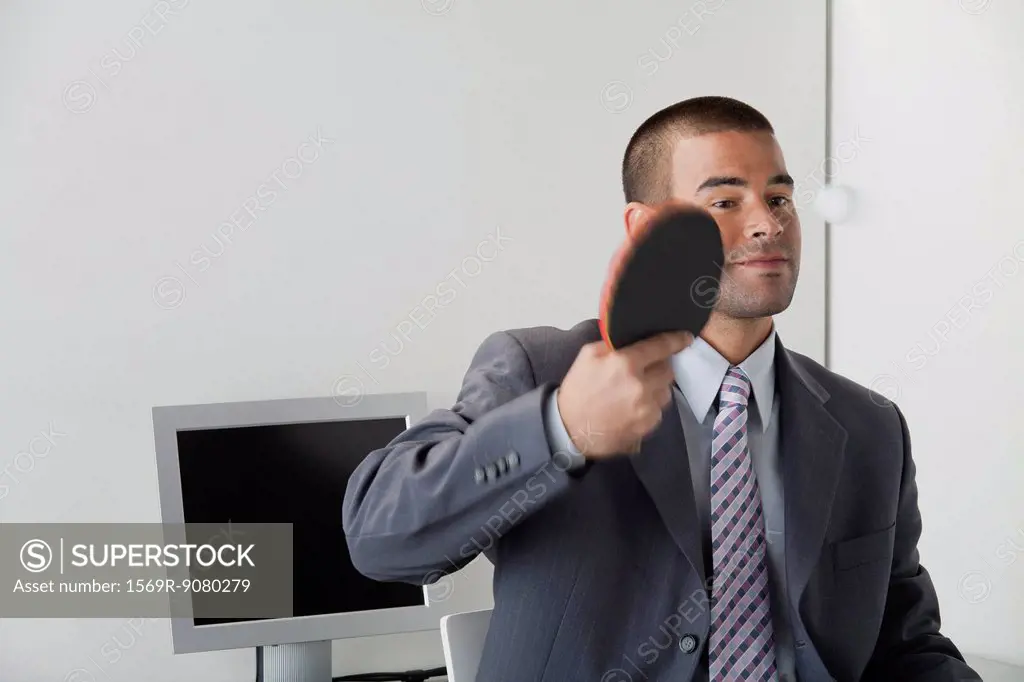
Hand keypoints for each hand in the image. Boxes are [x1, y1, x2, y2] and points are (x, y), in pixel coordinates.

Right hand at [557, 331, 692, 457]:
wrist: (569, 429)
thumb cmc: (578, 389)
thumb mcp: (587, 356)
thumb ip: (613, 344)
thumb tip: (634, 339)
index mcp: (625, 363)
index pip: (661, 347)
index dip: (676, 340)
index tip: (686, 338)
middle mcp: (641, 385)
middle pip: (668, 371)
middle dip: (660, 368)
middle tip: (646, 369)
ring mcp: (646, 408)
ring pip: (666, 392)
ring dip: (656, 388)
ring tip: (637, 391)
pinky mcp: (647, 426)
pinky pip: (658, 410)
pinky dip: (650, 406)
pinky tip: (633, 407)